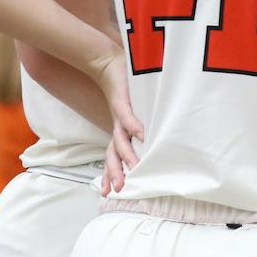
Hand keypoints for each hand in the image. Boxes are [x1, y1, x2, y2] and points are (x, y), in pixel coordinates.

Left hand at [87, 43, 142, 195]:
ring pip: (120, 140)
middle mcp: (117, 127)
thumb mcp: (131, 110)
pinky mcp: (122, 101)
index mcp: (118, 131)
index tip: (110, 193)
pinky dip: (134, 126)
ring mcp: (119, 116)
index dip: (111, 174)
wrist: (106, 63)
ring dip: (126, 155)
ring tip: (134, 168)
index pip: (113, 157)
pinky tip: (142, 135)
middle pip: (113, 154)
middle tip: (117, 190)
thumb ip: (138, 124)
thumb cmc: (124, 87)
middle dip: (114, 173)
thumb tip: (150, 138)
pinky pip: (128, 116)